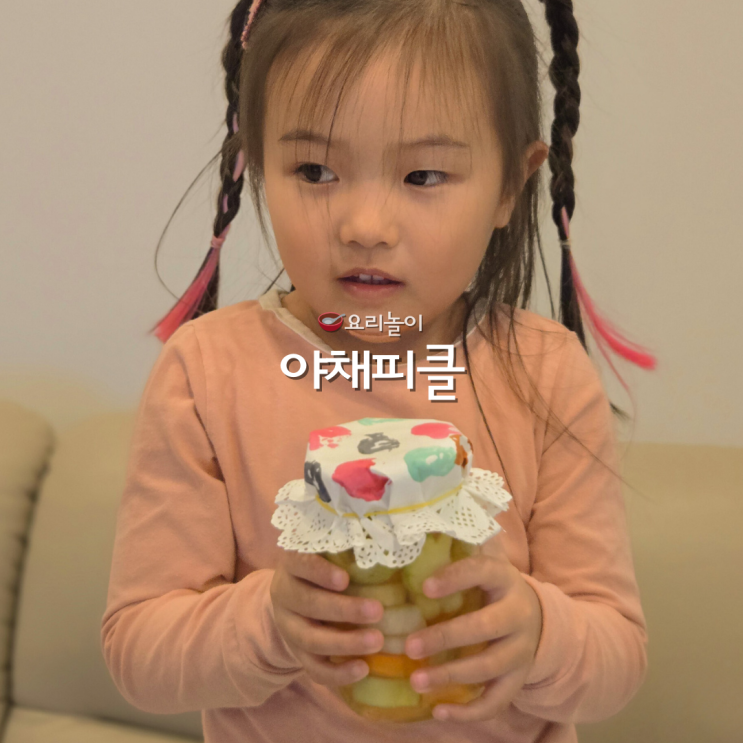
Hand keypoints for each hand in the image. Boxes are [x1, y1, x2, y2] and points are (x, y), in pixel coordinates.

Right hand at [270, 550, 384, 686]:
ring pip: (311, 639)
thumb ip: (349, 551)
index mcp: (292, 565)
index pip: (300, 564)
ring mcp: (289, 628)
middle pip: (308, 604)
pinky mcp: (298, 655)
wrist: (294, 601)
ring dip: (345, 643)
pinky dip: (338, 673)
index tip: (345, 579)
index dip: (319, 572)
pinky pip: (314, 669)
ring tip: (377, 642)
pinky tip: (363, 669)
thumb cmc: (325, 569)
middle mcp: (285, 595)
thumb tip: (390, 545)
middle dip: (344, 610)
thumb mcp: (329, 554)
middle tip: (377, 611)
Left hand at [404, 534, 542, 721]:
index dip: (455, 578)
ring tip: (415, 681)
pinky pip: (496, 700)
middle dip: (446, 638)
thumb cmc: (493, 590)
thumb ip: (458, 552)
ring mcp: (521, 651)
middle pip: (484, 627)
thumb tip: (416, 528)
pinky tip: (439, 712)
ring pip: (489, 667)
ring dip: (450, 676)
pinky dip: (469, 712)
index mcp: (504, 579)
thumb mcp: (484, 567)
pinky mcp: (518, 680)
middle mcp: (517, 614)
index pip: (482, 572)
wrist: (539, 620)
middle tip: (409, 646)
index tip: (424, 587)